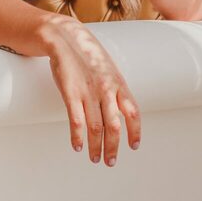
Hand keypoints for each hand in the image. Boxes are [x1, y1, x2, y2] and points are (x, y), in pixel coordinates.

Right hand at [44, 19, 140, 165]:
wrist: (66, 38)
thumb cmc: (88, 55)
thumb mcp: (109, 69)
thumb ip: (116, 89)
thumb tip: (123, 110)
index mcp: (118, 84)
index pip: (133, 113)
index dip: (135, 132)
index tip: (134, 146)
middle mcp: (106, 90)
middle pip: (114, 126)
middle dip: (113, 147)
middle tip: (110, 162)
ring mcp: (88, 92)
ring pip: (96, 128)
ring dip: (96, 147)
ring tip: (94, 158)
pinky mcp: (70, 93)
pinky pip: (76, 120)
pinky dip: (78, 136)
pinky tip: (77, 146)